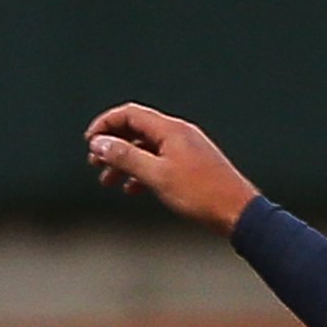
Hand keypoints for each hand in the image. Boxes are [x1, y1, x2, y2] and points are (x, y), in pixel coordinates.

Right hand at [85, 102, 261, 234]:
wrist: (236, 211)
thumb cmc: (201, 193)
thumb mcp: (156, 175)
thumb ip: (125, 157)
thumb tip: (99, 143)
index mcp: (170, 130)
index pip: (129, 114)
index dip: (105, 124)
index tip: (89, 142)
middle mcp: (178, 134)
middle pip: (136, 130)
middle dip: (112, 145)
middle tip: (95, 163)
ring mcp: (186, 149)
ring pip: (146, 149)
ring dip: (125, 162)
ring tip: (109, 181)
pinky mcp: (191, 165)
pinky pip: (159, 161)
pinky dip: (142, 172)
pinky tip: (133, 189)